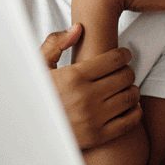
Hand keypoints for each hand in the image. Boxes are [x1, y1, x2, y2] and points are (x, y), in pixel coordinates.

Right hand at [41, 24, 141, 149]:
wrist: (28, 133)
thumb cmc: (36, 95)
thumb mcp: (38, 68)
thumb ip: (55, 44)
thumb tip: (79, 28)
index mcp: (73, 77)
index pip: (115, 59)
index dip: (124, 54)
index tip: (124, 55)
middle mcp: (85, 98)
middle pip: (126, 76)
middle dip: (128, 71)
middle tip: (123, 71)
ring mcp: (93, 119)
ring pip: (131, 96)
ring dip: (132, 89)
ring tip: (125, 87)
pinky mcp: (99, 136)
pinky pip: (131, 120)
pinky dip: (136, 110)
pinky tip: (129, 105)